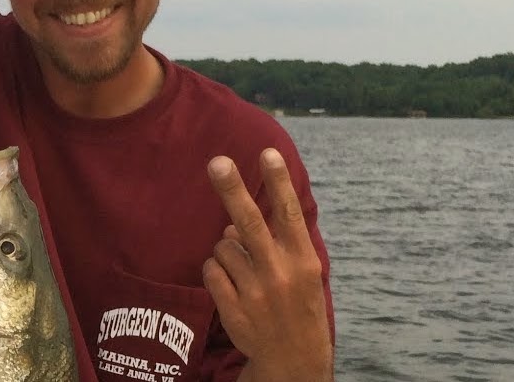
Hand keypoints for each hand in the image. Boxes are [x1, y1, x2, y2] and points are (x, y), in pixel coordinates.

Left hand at [202, 148, 332, 381]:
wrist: (294, 360)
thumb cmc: (297, 304)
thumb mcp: (302, 272)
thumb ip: (275, 243)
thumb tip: (231, 221)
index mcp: (302, 260)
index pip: (288, 214)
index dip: (278, 182)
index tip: (268, 153)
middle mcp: (279, 273)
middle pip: (249, 223)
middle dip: (233, 189)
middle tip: (217, 162)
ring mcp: (255, 292)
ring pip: (223, 246)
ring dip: (226, 250)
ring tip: (245, 272)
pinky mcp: (233, 308)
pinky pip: (211, 270)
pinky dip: (216, 271)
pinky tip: (231, 286)